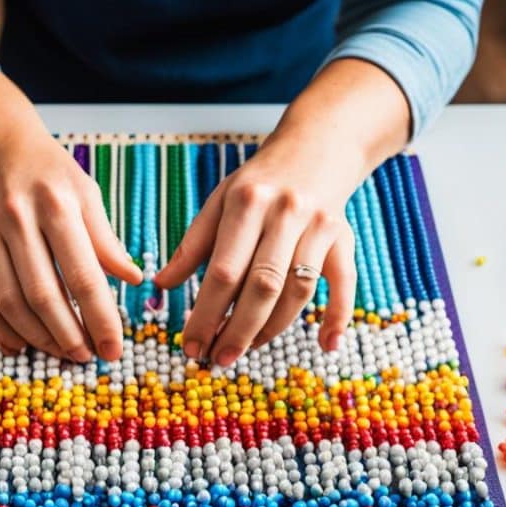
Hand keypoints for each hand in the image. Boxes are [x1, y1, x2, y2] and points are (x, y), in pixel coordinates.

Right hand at [0, 129, 141, 361]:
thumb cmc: (51, 174)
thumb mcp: (87, 194)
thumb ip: (106, 240)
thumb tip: (133, 280)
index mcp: (57, 204)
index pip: (83, 275)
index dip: (100, 318)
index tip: (113, 349)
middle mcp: (17, 217)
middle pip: (43, 294)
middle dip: (68, 335)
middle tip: (86, 356)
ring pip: (9, 301)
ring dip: (37, 337)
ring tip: (60, 351)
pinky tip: (19, 343)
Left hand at [154, 141, 355, 365]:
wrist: (317, 147)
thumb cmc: (259, 183)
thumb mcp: (219, 202)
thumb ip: (192, 245)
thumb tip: (161, 285)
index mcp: (247, 203)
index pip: (224, 271)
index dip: (206, 313)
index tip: (190, 344)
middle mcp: (286, 213)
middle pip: (262, 286)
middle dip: (237, 330)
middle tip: (217, 359)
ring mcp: (319, 226)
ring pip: (298, 290)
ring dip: (272, 329)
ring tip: (245, 350)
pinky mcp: (344, 238)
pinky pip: (344, 283)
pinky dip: (338, 316)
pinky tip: (327, 346)